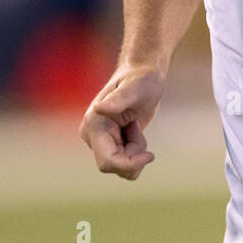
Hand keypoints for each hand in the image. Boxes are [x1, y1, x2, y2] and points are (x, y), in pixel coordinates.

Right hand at [79, 63, 164, 179]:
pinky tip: (134, 131)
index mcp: (93, 125)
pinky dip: (136, 152)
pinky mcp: (109, 144)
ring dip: (135, 152)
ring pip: (121, 166)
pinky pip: (124, 163)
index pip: (108, 162)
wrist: (144, 75)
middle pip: (115, 166)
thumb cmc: (142, 79)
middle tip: (137, 126)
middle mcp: (91, 136)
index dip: (130, 164)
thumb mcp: (135, 88)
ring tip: (135, 125)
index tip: (151, 155)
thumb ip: (118, 100)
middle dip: (134, 154)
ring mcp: (99, 141)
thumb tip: (99, 108)